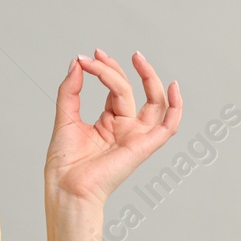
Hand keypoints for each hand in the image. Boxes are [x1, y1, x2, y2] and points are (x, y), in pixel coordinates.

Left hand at [45, 49, 180, 206]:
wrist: (66, 186)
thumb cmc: (64, 162)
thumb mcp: (65, 116)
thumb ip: (71, 90)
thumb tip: (77, 63)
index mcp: (108, 123)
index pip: (114, 89)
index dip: (102, 70)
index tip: (84, 58)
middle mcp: (125, 128)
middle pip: (128, 90)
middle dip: (113, 69)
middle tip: (97, 54)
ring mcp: (136, 137)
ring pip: (152, 101)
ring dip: (147, 77)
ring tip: (135, 57)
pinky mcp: (143, 147)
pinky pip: (168, 126)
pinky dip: (176, 107)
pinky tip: (173, 86)